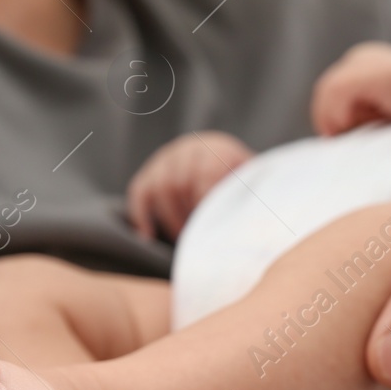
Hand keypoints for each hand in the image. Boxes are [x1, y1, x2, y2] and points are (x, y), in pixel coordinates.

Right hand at [126, 131, 252, 239]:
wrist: (223, 162)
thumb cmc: (241, 182)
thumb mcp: (251, 182)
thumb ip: (249, 195)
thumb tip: (245, 222)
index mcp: (216, 149)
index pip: (204, 174)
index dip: (205, 203)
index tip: (211, 228)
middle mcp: (187, 149)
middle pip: (178, 183)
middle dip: (187, 216)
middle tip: (198, 240)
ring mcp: (164, 160)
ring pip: (159, 189)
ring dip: (169, 220)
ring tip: (184, 240)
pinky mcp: (148, 173)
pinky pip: (139, 193)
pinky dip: (141, 216)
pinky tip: (148, 237)